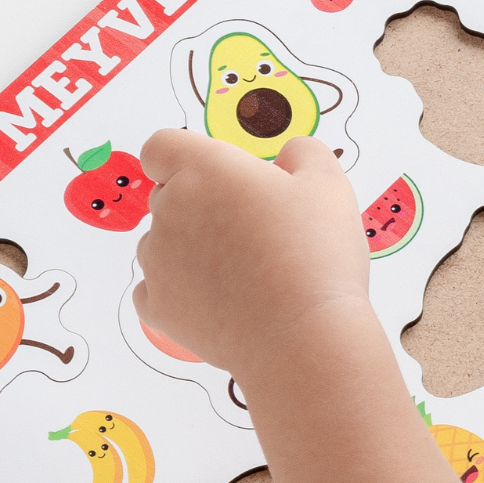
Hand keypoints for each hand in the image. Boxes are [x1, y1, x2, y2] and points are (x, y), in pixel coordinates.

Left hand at [133, 131, 368, 383]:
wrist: (304, 336)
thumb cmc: (316, 256)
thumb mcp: (329, 186)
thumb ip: (305, 154)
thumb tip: (290, 155)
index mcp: (204, 169)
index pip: (162, 146)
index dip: (183, 156)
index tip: (212, 174)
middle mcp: (170, 210)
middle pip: (167, 196)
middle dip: (201, 207)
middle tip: (253, 230)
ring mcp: (158, 261)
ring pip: (161, 244)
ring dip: (190, 251)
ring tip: (242, 273)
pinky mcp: (159, 307)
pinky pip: (154, 290)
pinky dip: (179, 293)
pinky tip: (217, 300)